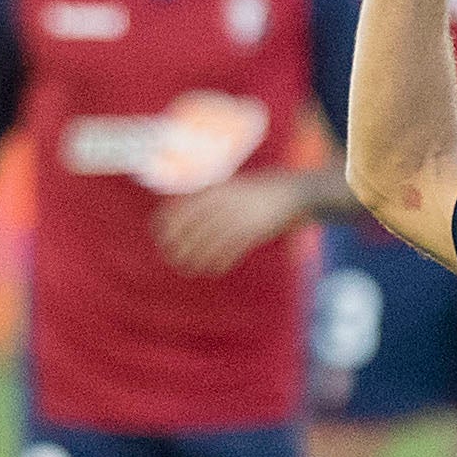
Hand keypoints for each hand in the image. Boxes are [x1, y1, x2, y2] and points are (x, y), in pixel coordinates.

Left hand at [153, 172, 310, 276]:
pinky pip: (231, 250)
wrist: (296, 193)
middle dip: (180, 243)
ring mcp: (240, 217)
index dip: (170, 221)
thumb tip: (190, 206)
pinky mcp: (254, 232)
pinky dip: (220, 262)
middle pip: (194, 226)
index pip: (187, 206)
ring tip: (187, 268)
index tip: (160, 233)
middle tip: (171, 256)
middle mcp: (227, 203)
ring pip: (210, 241)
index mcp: (220, 190)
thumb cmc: (264, 190)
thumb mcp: (236, 187)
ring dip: (196, 257)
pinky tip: (213, 270)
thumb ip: (215, 195)